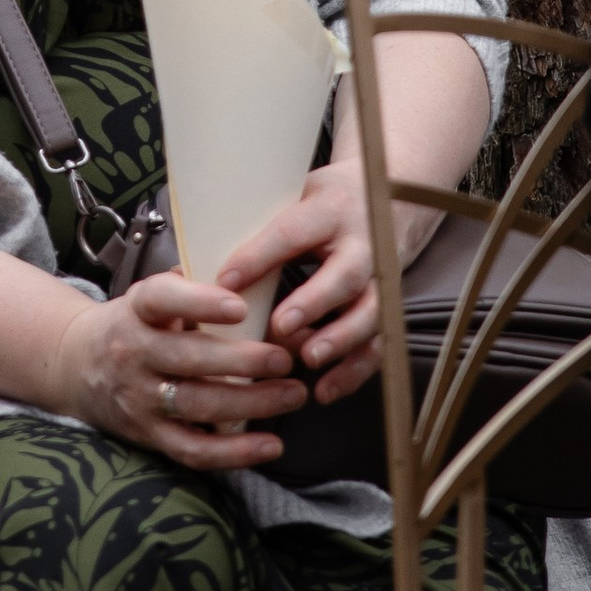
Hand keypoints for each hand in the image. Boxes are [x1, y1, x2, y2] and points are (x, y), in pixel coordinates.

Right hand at [50, 264, 305, 470]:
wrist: (75, 364)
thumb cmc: (136, 324)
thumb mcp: (155, 297)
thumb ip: (203, 294)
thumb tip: (274, 302)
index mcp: (137, 310)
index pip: (161, 300)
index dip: (200, 302)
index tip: (240, 306)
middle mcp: (133, 353)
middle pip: (188, 359)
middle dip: (243, 360)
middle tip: (286, 359)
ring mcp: (140, 398)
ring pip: (197, 405)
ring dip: (251, 403)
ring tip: (293, 394)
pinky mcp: (148, 435)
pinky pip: (193, 450)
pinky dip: (234, 453)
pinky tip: (270, 445)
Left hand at [225, 157, 423, 410]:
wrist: (387, 200)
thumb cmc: (325, 204)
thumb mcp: (295, 200)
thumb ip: (261, 231)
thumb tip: (201, 271)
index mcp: (329, 211)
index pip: (292, 232)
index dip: (259, 256)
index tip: (225, 281)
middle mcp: (362, 244)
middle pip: (344, 275)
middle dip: (313, 302)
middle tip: (280, 327)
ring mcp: (382, 278)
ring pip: (370, 313)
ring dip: (339, 341)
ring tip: (308, 360)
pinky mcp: (390, 308)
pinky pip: (378, 343)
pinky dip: (354, 371)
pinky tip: (325, 390)